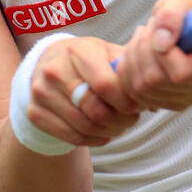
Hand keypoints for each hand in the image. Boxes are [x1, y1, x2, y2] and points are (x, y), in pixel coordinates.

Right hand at [28, 35, 145, 147]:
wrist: (47, 63)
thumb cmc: (86, 59)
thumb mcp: (106, 52)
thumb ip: (130, 67)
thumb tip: (156, 89)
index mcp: (77, 51)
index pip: (106, 84)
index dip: (127, 101)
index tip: (137, 105)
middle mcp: (54, 70)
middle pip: (96, 110)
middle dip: (121, 120)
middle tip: (132, 119)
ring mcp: (41, 93)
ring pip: (85, 127)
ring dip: (110, 131)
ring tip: (121, 125)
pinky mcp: (35, 114)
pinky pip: (72, 137)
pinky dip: (94, 140)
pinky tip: (104, 133)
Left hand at [115, 0, 191, 111]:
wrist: (189, 24)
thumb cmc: (188, 12)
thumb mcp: (181, 2)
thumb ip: (171, 16)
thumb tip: (160, 40)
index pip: (181, 73)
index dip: (161, 51)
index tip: (158, 30)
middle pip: (158, 81)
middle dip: (142, 50)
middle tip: (146, 29)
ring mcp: (191, 99)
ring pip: (143, 89)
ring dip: (133, 59)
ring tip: (143, 38)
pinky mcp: (173, 103)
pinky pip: (138, 95)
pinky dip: (130, 73)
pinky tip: (138, 54)